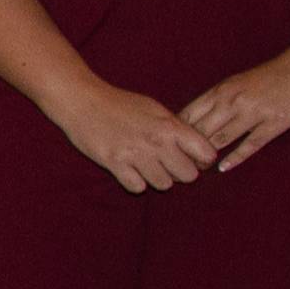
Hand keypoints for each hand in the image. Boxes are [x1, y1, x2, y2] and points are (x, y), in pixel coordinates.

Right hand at [47, 76, 216, 193]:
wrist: (82, 101)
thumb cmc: (120, 103)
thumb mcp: (155, 109)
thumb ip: (176, 128)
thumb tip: (195, 148)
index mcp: (170, 126)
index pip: (206, 154)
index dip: (202, 159)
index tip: (192, 158)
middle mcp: (157, 142)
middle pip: (188, 175)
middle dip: (180, 172)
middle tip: (167, 164)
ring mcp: (135, 154)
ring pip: (164, 185)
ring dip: (157, 178)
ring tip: (146, 166)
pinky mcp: (114, 164)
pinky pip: (137, 187)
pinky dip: (135, 182)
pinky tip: (129, 170)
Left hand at [180, 51, 289, 170]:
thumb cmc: (272, 76)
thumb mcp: (238, 83)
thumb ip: (218, 100)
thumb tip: (192, 120)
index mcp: (222, 90)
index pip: (189, 114)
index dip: (176, 133)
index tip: (167, 147)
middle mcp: (234, 100)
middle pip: (201, 129)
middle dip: (188, 148)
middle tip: (178, 164)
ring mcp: (255, 111)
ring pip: (222, 138)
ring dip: (208, 156)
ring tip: (197, 170)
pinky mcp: (276, 122)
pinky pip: (251, 144)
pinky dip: (236, 157)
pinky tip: (224, 168)